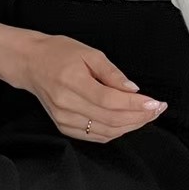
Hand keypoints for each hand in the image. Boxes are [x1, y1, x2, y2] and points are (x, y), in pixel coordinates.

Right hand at [10, 33, 166, 141]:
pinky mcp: (65, 127)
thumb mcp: (89, 53)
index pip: (110, 101)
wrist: (31, 64)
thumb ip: (112, 73)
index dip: (135, 105)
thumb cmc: (57, 54)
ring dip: (131, 125)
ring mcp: (64, 119)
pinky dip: (116, 131)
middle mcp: (66, 104)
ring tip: (146, 115)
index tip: (155, 103)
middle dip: (139, 116)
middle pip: (111, 119)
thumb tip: (133, 90)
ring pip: (106, 131)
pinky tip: (127, 122)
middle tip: (156, 109)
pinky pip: (96, 136)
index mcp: (72, 82)